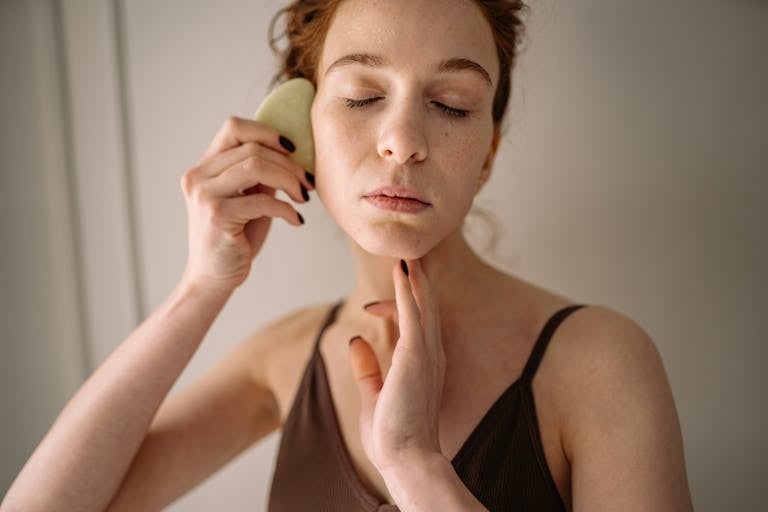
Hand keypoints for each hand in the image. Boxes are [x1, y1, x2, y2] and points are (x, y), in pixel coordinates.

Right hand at [179, 116, 312, 290]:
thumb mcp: (249, 198)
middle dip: (289, 164)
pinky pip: (262, 200)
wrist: (214, 278)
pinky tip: (296, 220)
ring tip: (302, 197)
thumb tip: (293, 152)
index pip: (234, 127)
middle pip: (252, 148)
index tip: (294, 151)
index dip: (267, 132)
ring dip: (289, 180)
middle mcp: (198, 177)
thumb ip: (261, 174)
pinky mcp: (217, 216)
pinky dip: (287, 209)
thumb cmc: (236, 237)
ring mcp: (205, 195)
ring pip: (256, 167)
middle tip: (308, 183)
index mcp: (204, 167)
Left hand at [348, 258, 446, 472]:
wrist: (406, 459)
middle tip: (412, 254)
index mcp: (423, 364)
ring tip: (409, 250)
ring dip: (415, 276)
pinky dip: (407, 289)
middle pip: (426, 307)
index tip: (369, 307)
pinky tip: (401, 270)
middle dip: (418, 280)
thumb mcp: (375, 394)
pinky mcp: (416, 356)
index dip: (394, 308)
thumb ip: (368, 367)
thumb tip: (357, 340)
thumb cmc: (394, 434)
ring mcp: (426, 354)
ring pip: (423, 304)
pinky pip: (412, 314)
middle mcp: (430, 354)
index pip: (413, 324)